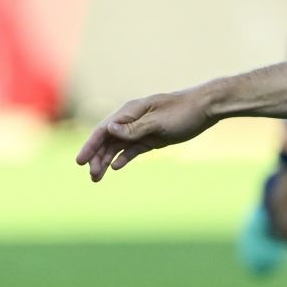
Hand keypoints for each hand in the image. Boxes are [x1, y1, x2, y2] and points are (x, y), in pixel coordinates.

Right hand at [75, 90, 215, 181]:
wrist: (206, 108)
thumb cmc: (183, 112)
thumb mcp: (158, 122)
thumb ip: (133, 128)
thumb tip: (109, 129)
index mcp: (131, 111)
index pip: (104, 129)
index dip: (90, 145)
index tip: (80, 161)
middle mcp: (132, 119)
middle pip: (108, 139)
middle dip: (97, 157)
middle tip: (92, 177)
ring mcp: (141, 128)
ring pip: (118, 146)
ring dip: (107, 160)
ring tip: (97, 177)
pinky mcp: (151, 137)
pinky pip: (132, 148)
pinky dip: (123, 157)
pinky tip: (115, 167)